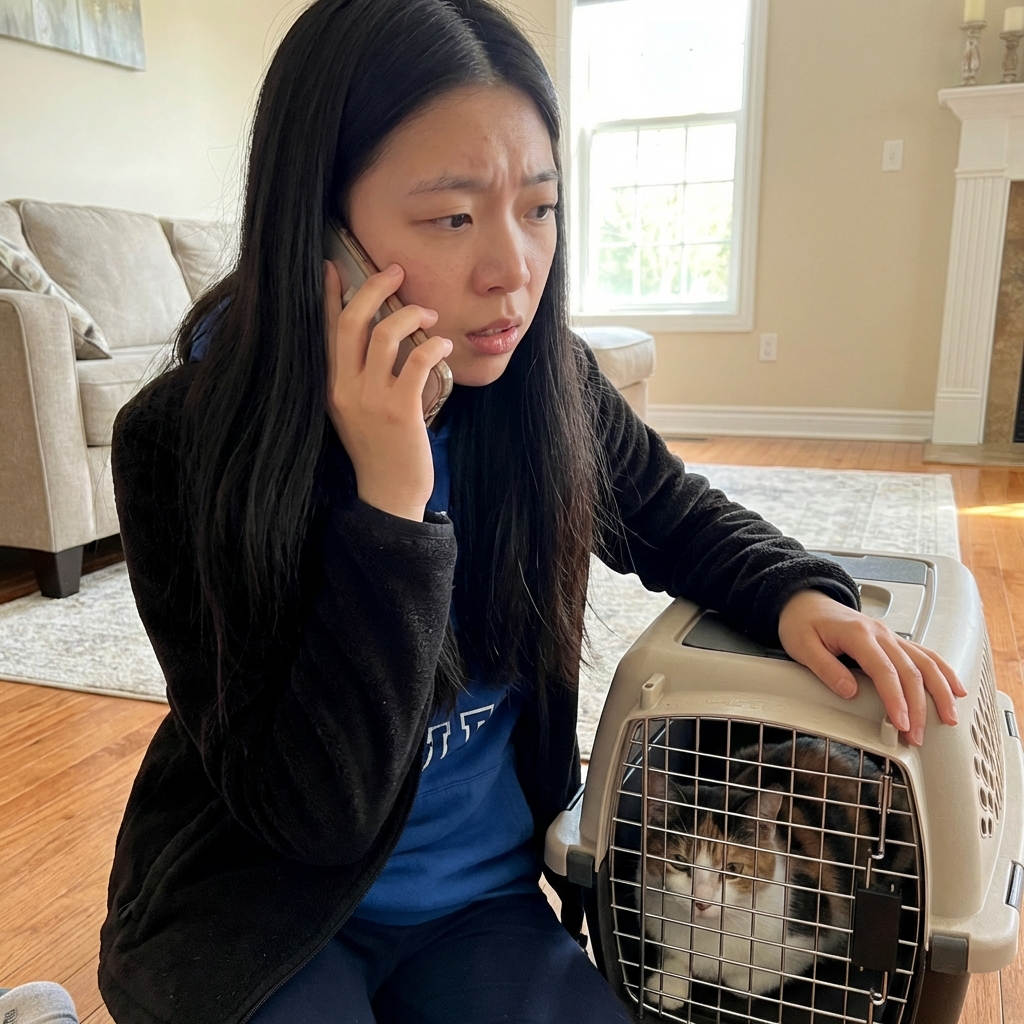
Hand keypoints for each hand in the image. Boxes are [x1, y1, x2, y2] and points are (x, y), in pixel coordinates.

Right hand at [323, 260, 452, 520]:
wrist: (388, 495)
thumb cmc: (379, 451)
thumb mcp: (354, 412)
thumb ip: (357, 379)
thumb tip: (377, 338)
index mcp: (330, 386)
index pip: (326, 330)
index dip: (330, 295)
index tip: (334, 266)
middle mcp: (344, 388)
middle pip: (352, 322)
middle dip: (374, 288)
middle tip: (396, 271)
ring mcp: (371, 399)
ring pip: (384, 335)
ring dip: (410, 314)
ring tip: (429, 313)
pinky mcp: (400, 410)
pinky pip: (416, 361)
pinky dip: (432, 346)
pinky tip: (442, 345)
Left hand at [777, 588, 966, 745]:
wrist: (806, 602)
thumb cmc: (803, 624)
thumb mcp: (802, 646)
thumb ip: (826, 668)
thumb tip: (849, 692)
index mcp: (857, 634)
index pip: (884, 670)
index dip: (895, 699)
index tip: (900, 723)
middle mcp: (880, 633)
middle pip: (910, 671)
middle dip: (918, 707)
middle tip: (916, 735)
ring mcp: (890, 636)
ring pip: (926, 662)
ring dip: (940, 691)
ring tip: (949, 718)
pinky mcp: (894, 641)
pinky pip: (925, 655)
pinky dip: (944, 672)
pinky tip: (956, 689)